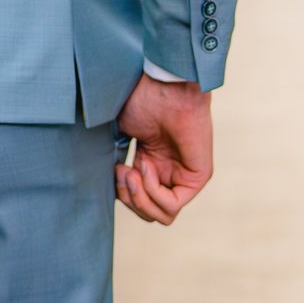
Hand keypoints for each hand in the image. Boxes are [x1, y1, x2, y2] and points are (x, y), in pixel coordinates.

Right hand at [114, 74, 212, 226]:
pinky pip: (171, 206)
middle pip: (148, 213)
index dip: (123, 194)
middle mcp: (169, 174)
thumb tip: (106, 187)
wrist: (163, 86)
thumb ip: (116, 166)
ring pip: (160, 215)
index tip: (115, 170)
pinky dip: (152, 191)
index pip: (138, 203)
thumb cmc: (142, 101)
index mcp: (152, 167)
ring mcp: (184, 177)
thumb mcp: (120, 138)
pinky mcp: (197, 178)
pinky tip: (146, 165)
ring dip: (139, 197)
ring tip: (132, 171)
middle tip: (122, 173)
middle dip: (129, 199)